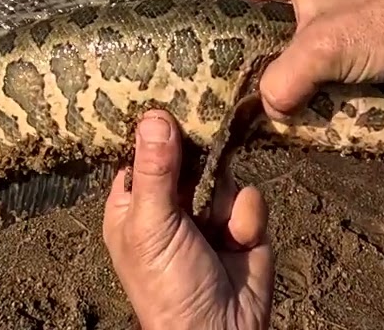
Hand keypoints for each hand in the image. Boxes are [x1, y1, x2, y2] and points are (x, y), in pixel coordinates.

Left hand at [103, 109, 272, 329]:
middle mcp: (169, 202)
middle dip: (199, 158)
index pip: (142, 149)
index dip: (155, 127)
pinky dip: (245, 218)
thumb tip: (154, 115)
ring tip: (213, 231)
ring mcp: (207, 210)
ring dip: (221, 199)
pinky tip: (237, 243)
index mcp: (134, 202)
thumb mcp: (151, 225)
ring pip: (222, 171)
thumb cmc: (168, 287)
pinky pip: (249, 195)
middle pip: (188, 152)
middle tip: (198, 161)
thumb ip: (155, 169)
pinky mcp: (243, 222)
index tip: (170, 97)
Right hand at [238, 0, 383, 119]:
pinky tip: (327, 92)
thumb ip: (283, 81)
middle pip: (280, 9)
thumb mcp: (319, 52)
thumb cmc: (378, 22)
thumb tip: (270, 110)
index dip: (240, 1)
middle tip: (258, 76)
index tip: (234, 37)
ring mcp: (351, 1)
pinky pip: (339, 45)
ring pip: (312, 31)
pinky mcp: (373, 24)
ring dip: (303, 60)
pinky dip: (331, 66)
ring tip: (290, 91)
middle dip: (270, 43)